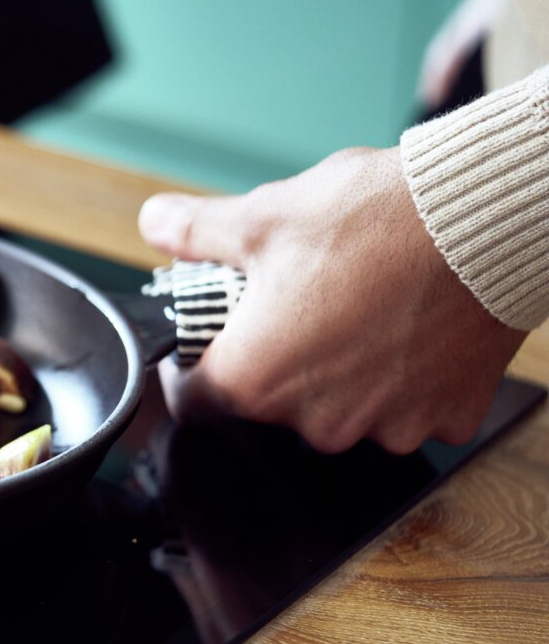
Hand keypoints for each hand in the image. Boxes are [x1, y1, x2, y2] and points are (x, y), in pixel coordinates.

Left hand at [138, 146, 526, 454]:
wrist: (488, 222)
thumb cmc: (377, 220)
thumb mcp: (265, 216)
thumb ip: (197, 232)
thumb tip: (156, 225)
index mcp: (255, 379)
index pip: (193, 402)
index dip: (189, 371)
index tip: (201, 346)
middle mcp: (315, 421)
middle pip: (269, 402)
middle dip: (273, 358)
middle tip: (292, 304)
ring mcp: (383, 427)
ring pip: (337, 409)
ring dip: (337, 372)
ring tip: (356, 308)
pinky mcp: (441, 419)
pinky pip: (405, 408)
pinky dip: (401, 378)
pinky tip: (407, 329)